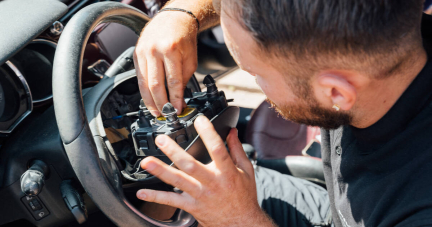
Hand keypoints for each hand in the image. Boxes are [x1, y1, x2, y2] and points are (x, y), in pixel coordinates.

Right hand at [133, 11, 198, 115]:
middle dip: (161, 104)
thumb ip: (184, 79)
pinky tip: (149, 100)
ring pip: (144, 84)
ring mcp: (142, 52)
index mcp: (170, 49)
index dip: (175, 99)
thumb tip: (179, 99)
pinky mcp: (136, 54)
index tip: (178, 110)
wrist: (173, 19)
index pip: (173, 81)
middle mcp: (154, 50)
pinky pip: (139, 77)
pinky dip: (144, 91)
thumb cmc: (183, 37)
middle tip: (166, 114)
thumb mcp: (190, 59)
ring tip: (156, 112)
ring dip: (150, 101)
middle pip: (155, 85)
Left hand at [136, 116, 273, 226]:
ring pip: (178, 182)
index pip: (218, 150)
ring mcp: (201, 196)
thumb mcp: (246, 171)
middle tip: (161, 140)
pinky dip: (156, 197)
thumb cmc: (244, 197)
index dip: (208, 134)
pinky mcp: (192, 207)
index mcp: (227, 172)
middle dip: (174, 152)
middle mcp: (212, 183)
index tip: (199, 120)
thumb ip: (237, 149)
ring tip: (147, 162)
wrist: (241, 224)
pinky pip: (172, 201)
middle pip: (191, 166)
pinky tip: (143, 192)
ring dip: (161, 171)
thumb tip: (232, 131)